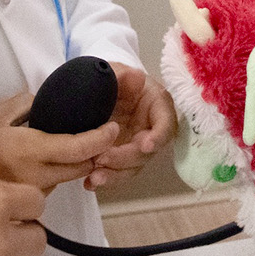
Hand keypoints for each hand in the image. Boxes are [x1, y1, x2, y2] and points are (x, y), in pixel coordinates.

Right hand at [0, 92, 119, 191]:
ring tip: (66, 147)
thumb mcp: (0, 112)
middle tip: (96, 135)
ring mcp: (32, 193)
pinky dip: (54, 175)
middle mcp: (37, 176)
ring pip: (66, 179)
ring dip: (72, 165)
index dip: (100, 138)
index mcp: (32, 150)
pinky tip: (42, 163)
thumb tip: (51, 101)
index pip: (78, 149)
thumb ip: (30, 103)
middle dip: (93, 152)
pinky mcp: (26, 204)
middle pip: (80, 167)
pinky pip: (50, 187)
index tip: (112, 127)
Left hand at [84, 65, 175, 190]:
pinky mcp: (121, 156)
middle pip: (146, 151)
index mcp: (156, 105)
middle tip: (102, 159)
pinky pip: (116, 172)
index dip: (158, 136)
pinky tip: (89, 184)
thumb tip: (137, 77)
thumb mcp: (115, 71)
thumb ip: (123, 74)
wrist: (97, 89)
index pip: (165, 123)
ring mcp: (136, 144)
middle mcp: (151, 128)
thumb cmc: (113, 77)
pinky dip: (104, 178)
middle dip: (126, 158)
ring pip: (131, 167)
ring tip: (94, 178)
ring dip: (114, 175)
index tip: (145, 144)